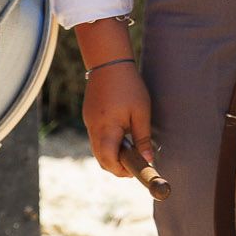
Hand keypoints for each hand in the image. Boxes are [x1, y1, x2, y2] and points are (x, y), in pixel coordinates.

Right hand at [83, 59, 155, 180]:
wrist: (108, 63)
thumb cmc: (128, 86)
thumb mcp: (141, 113)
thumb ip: (143, 138)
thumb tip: (148, 159)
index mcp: (107, 128)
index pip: (108, 159)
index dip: (120, 170)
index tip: (134, 172)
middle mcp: (93, 127)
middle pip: (100, 157)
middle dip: (115, 166)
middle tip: (133, 165)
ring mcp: (88, 122)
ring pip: (96, 148)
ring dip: (111, 154)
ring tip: (130, 150)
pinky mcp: (88, 116)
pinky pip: (96, 137)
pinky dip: (107, 143)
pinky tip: (120, 136)